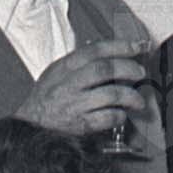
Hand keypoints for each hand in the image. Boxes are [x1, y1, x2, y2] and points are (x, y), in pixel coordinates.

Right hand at [17, 39, 148, 137]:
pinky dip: (119, 116)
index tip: (138, 46)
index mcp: (64, 67)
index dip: (120, 46)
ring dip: (130, 96)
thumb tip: (114, 53)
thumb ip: (81, 63)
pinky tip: (121, 115)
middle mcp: (69, 83)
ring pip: (110, 94)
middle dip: (128, 68)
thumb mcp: (57, 73)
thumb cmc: (48, 98)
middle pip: (104, 69)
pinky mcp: (80, 123)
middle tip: (140, 72)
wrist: (31, 125)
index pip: (95, 50)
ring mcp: (74, 104)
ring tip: (138, 101)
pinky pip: (107, 117)